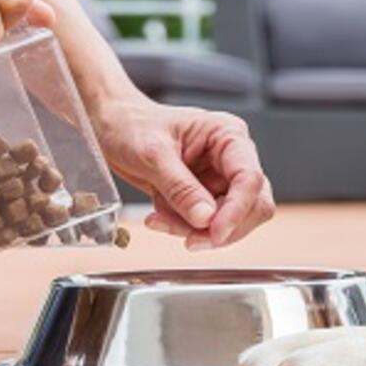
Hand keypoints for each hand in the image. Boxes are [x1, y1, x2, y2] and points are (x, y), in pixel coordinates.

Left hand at [91, 92, 274, 248]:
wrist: (112, 128)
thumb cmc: (132, 125)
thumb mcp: (152, 154)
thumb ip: (180, 188)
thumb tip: (206, 219)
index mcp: (228, 135)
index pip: (249, 177)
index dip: (237, 210)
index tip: (215, 232)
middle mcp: (231, 158)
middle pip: (252, 204)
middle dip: (221, 226)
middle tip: (190, 239)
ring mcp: (220, 179)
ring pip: (230, 220)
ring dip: (196, 230)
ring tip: (160, 218)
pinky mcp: (205, 196)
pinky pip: (206, 225)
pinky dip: (183, 228)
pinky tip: (159, 217)